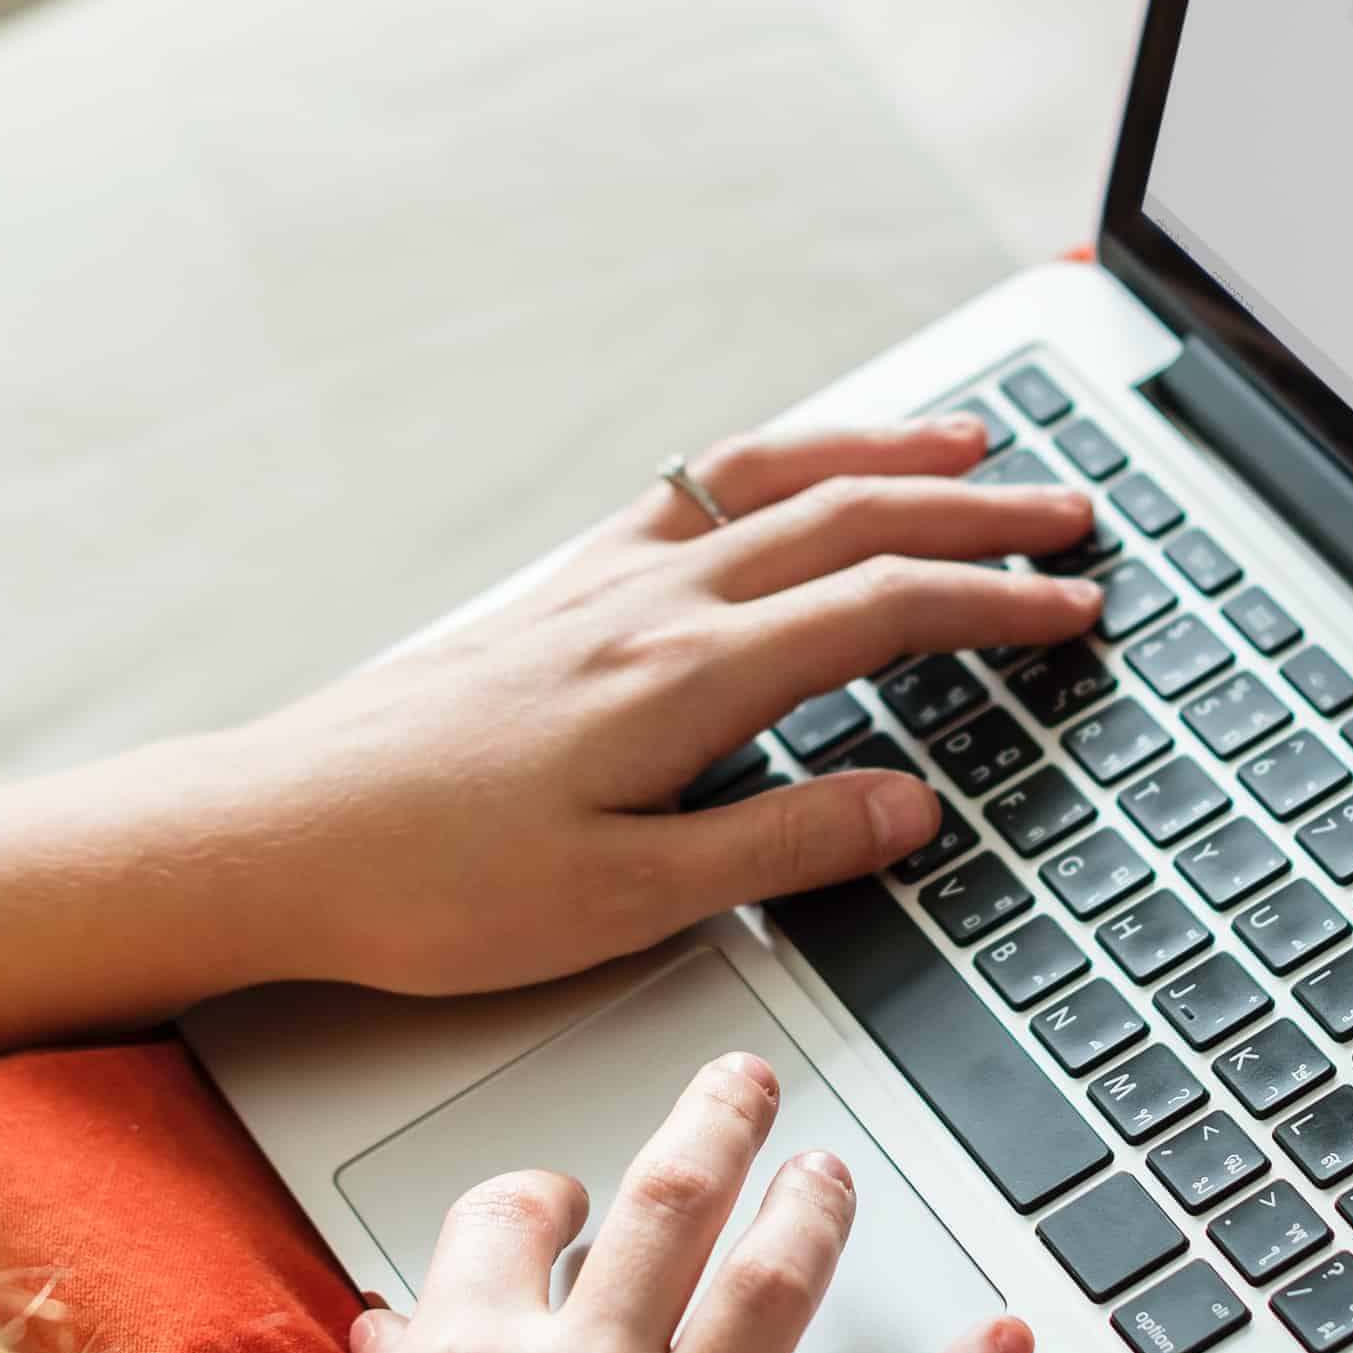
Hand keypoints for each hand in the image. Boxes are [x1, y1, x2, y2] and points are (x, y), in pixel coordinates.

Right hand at [178, 1054, 1032, 1352]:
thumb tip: (404, 1339)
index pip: (513, 1215)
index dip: (544, 1197)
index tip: (566, 1202)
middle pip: (669, 1207)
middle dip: (716, 1126)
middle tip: (747, 1091)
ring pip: (775, 1287)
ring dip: (818, 1211)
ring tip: (835, 1176)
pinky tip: (1003, 1347)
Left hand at [206, 420, 1103, 999]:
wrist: (275, 836)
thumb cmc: (429, 885)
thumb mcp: (624, 904)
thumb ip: (779, 849)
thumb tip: (911, 806)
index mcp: (685, 679)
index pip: (882, 612)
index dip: (996, 606)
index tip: (1077, 605)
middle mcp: (648, 606)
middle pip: (847, 522)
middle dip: (974, 514)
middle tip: (1071, 512)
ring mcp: (596, 588)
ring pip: (768, 483)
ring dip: (878, 457)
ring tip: (963, 448)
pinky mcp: (551, 598)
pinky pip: (690, 496)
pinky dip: (771, 467)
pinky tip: (784, 477)